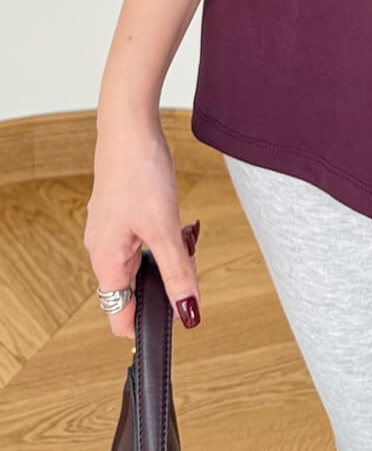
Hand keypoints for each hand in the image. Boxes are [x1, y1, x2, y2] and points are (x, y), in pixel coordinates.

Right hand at [84, 116, 200, 338]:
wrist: (129, 125)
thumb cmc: (139, 171)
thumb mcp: (165, 227)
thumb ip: (178, 272)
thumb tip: (188, 312)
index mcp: (106, 261)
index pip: (120, 316)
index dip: (149, 324)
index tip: (178, 316)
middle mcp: (102, 250)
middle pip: (136, 288)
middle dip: (169, 279)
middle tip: (189, 258)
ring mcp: (110, 230)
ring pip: (144, 261)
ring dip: (170, 254)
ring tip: (186, 233)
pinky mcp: (121, 213)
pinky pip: (145, 239)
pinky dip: (165, 235)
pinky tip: (179, 220)